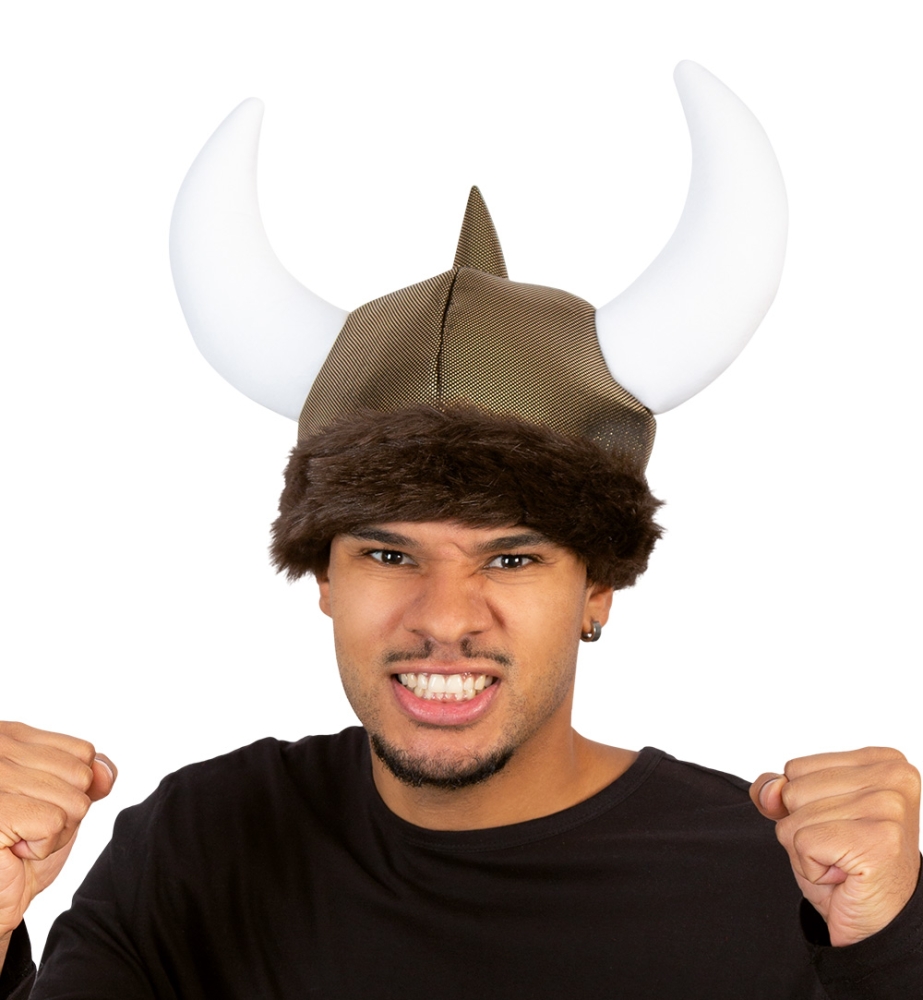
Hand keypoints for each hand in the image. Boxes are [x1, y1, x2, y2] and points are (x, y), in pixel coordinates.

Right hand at [0, 722, 116, 950]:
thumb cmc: (22, 844)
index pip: (83, 751)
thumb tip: (105, 772)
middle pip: (81, 776)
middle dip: (66, 811)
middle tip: (28, 825)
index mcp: (11, 736)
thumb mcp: (63, 799)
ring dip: (55, 831)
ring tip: (20, 837)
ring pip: (73, 801)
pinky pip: (55, 823)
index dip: (74, 787)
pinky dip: (42, 845)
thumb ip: (89, 775)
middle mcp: (0, 749)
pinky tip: (14, 849)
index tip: (37, 803)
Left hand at [751, 747, 919, 946]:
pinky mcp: (877, 841)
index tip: (840, 826)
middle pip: (794, 790)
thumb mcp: (804, 816)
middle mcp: (893, 777)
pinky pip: (803, 844)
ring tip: (843, 861)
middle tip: (841, 848)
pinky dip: (812, 868)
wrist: (875, 922)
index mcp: (881, 760)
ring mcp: (888, 807)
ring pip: (795, 819)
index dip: (804, 805)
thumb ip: (776, 790)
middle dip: (804, 827)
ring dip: (808, 850)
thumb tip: (770, 790)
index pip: (796, 768)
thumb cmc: (845, 865)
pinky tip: (843, 875)